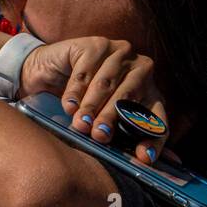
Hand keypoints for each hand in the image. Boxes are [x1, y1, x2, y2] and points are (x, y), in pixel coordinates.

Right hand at [17, 37, 164, 161]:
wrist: (48, 73)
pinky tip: (68, 106)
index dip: (152, 137)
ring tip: (80, 124)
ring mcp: (119, 53)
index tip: (141, 157)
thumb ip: (120, 139)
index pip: (158, 116)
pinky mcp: (96, 44)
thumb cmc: (79, 102)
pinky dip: (75, 91)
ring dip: (92, 106)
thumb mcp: (100, 123)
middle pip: (130, 96)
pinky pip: (86, 72)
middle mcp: (140, 69)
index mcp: (149, 92)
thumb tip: (147, 162)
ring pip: (106, 83)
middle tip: (99, 136)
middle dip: (113, 118)